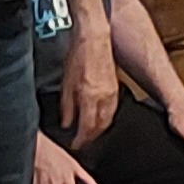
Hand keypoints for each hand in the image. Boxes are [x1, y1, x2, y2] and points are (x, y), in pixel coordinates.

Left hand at [60, 25, 117, 145]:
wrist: (94, 38)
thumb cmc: (79, 55)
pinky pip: (113, 110)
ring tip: (90, 133)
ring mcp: (113, 93)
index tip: (75, 144)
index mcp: (90, 97)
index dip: (81, 140)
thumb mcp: (66, 82)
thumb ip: (66, 106)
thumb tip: (67, 122)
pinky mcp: (116, 88)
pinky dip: (106, 118)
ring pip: (109, 119)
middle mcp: (104, 98)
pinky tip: (100, 118)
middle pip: (100, 127)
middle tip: (82, 142)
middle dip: (91, 137)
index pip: (87, 127)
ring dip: (100, 129)